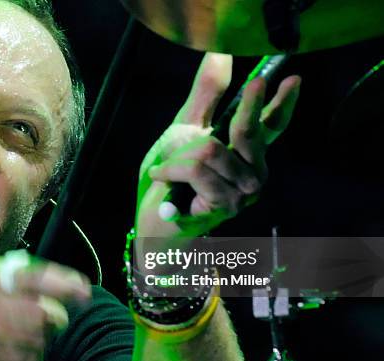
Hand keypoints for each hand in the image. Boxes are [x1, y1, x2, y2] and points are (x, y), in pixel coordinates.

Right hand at [0, 251, 90, 360]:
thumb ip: (20, 281)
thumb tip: (68, 286)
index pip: (37, 276)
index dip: (66, 285)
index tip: (84, 291)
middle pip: (44, 312)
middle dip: (58, 319)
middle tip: (58, 321)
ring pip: (38, 338)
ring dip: (44, 341)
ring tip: (33, 337)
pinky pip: (25, 358)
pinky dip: (30, 357)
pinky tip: (18, 351)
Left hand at [136, 53, 300, 237]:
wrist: (155, 220)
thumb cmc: (172, 178)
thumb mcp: (185, 130)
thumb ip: (205, 96)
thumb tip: (220, 53)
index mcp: (247, 154)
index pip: (272, 127)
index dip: (282, 104)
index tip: (292, 79)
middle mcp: (254, 172)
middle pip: (249, 131)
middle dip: (249, 106)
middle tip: (257, 81)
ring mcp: (244, 192)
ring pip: (211, 149)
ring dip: (178, 155)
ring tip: (167, 169)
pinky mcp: (226, 205)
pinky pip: (196, 168)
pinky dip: (171, 169)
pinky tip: (162, 178)